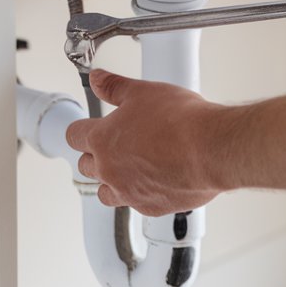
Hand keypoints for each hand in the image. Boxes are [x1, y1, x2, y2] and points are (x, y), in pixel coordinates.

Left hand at [65, 69, 229, 215]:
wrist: (210, 149)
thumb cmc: (180, 121)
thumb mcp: (143, 92)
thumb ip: (115, 86)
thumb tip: (97, 79)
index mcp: (102, 140)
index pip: (74, 136)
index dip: (82, 128)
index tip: (89, 126)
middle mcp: (110, 170)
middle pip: (87, 165)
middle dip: (97, 153)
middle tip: (117, 142)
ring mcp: (129, 192)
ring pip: (106, 191)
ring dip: (112, 179)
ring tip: (132, 165)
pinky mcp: (150, 207)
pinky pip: (135, 202)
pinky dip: (140, 192)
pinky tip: (156, 178)